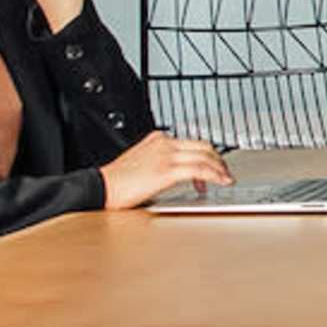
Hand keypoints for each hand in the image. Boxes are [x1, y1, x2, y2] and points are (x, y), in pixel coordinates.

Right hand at [103, 128, 229, 209]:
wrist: (101, 187)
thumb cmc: (117, 182)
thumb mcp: (142, 163)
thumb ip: (161, 163)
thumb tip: (178, 174)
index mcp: (158, 139)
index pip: (192, 142)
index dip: (208, 155)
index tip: (214, 167)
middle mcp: (164, 143)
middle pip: (203, 146)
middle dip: (219, 160)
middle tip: (225, 173)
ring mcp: (166, 155)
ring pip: (205, 156)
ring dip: (220, 169)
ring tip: (225, 179)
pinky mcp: (166, 170)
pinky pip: (198, 169)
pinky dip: (214, 175)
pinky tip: (219, 182)